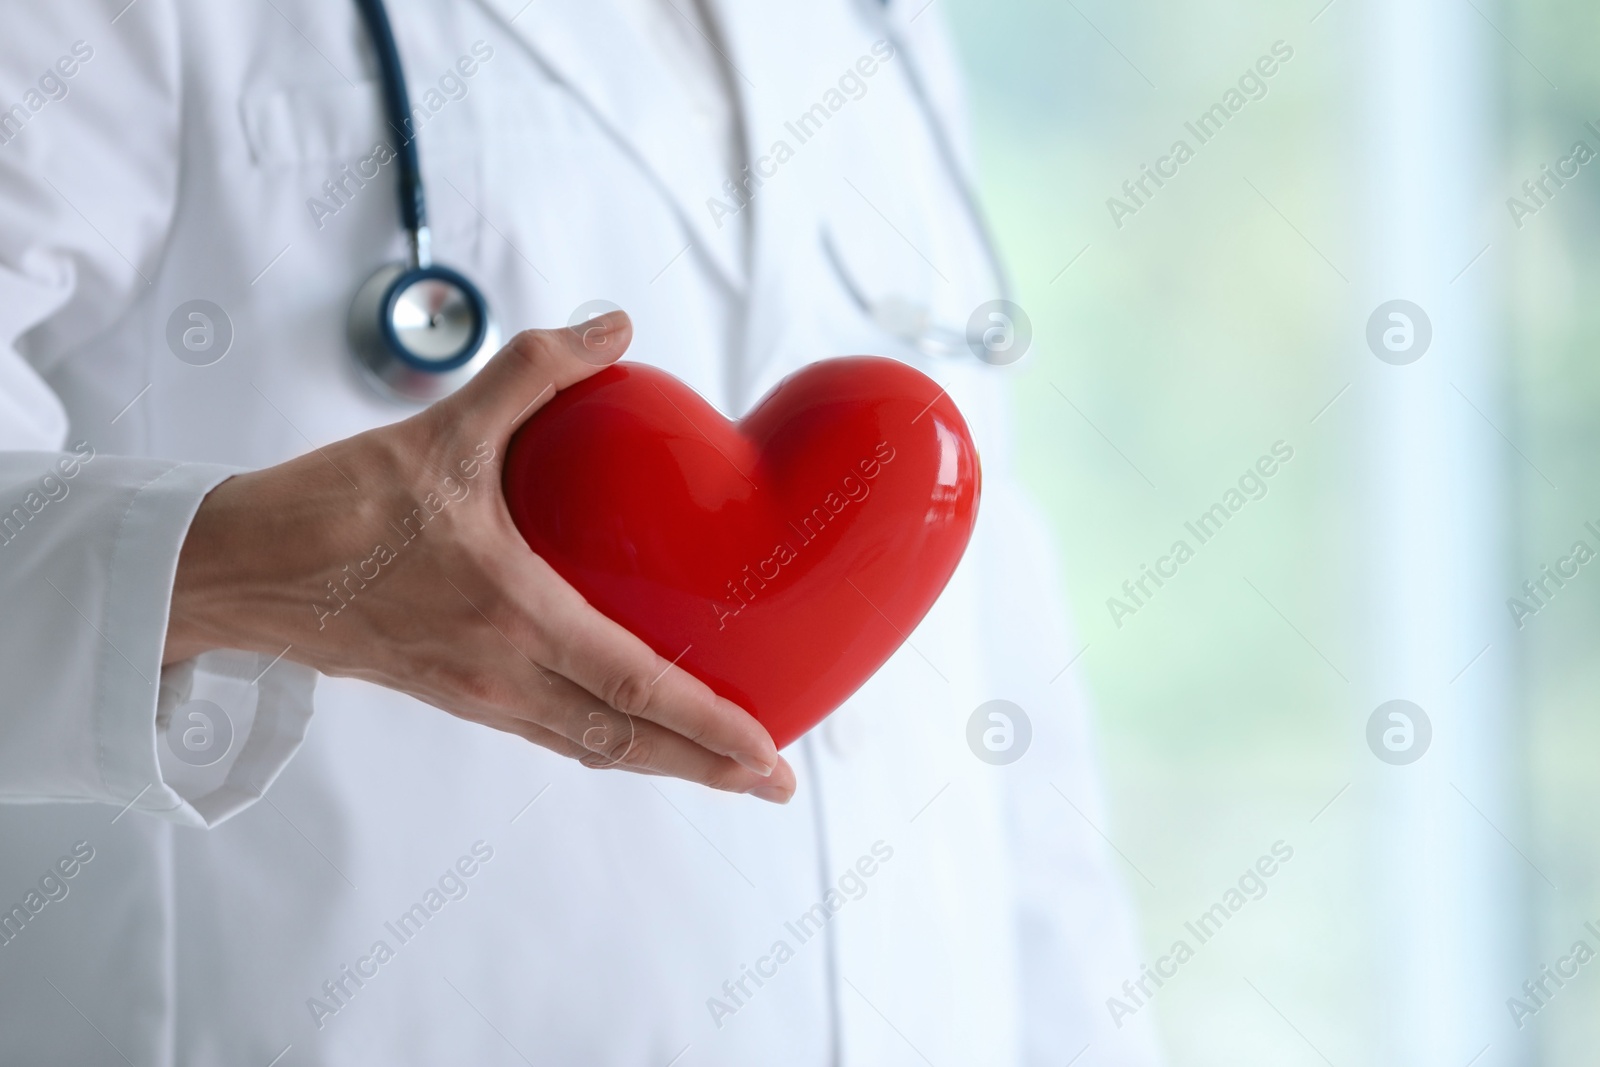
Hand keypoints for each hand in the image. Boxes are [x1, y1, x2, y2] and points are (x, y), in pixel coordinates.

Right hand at [164, 312, 794, 801]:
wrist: (236, 571)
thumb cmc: (333, 507)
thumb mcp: (444, 428)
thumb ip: (534, 371)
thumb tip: (613, 325)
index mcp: (511, 615)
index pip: (635, 687)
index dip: (711, 726)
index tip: (769, 756)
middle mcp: (500, 673)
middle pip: (625, 743)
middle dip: (707, 768)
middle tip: (773, 782)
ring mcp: (476, 696)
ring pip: (589, 749)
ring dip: (661, 763)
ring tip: (721, 767)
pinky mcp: (454, 695)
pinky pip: (551, 734)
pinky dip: (607, 741)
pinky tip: (631, 728)